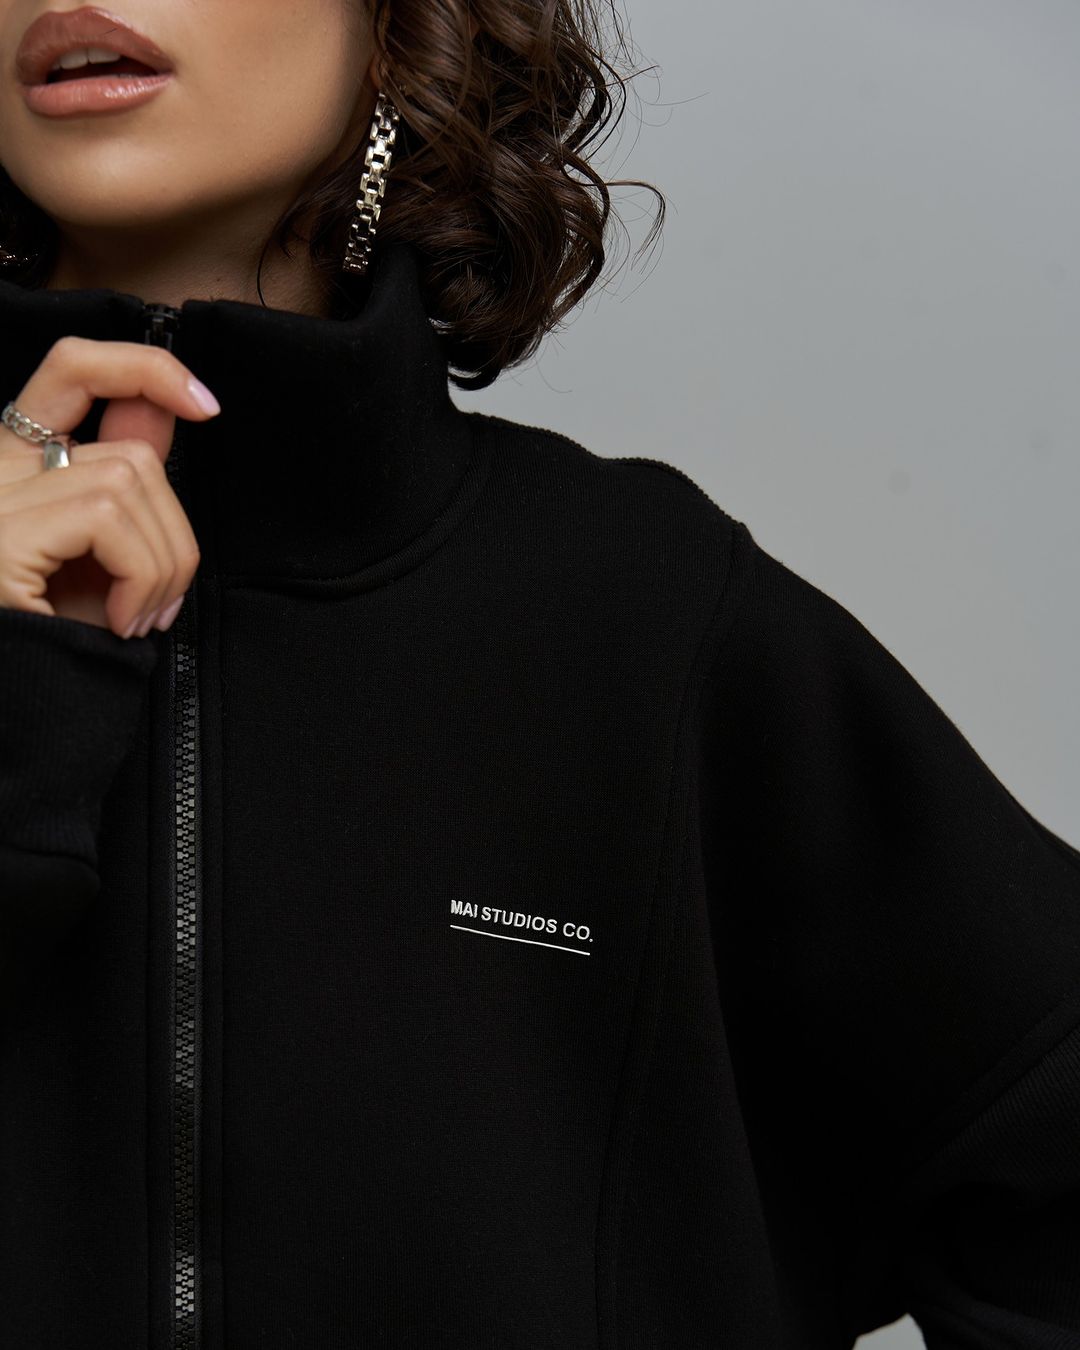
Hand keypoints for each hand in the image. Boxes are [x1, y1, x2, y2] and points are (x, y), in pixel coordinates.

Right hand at [0, 336, 219, 637]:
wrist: (15, 720)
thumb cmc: (52, 652)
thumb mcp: (99, 566)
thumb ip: (126, 488)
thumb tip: (167, 413)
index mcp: (13, 468)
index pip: (72, 369)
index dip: (145, 369)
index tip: (204, 404)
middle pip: (129, 451)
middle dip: (174, 532)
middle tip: (159, 603)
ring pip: (128, 482)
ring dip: (162, 564)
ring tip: (136, 619)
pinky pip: (109, 519)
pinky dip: (140, 575)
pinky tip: (119, 621)